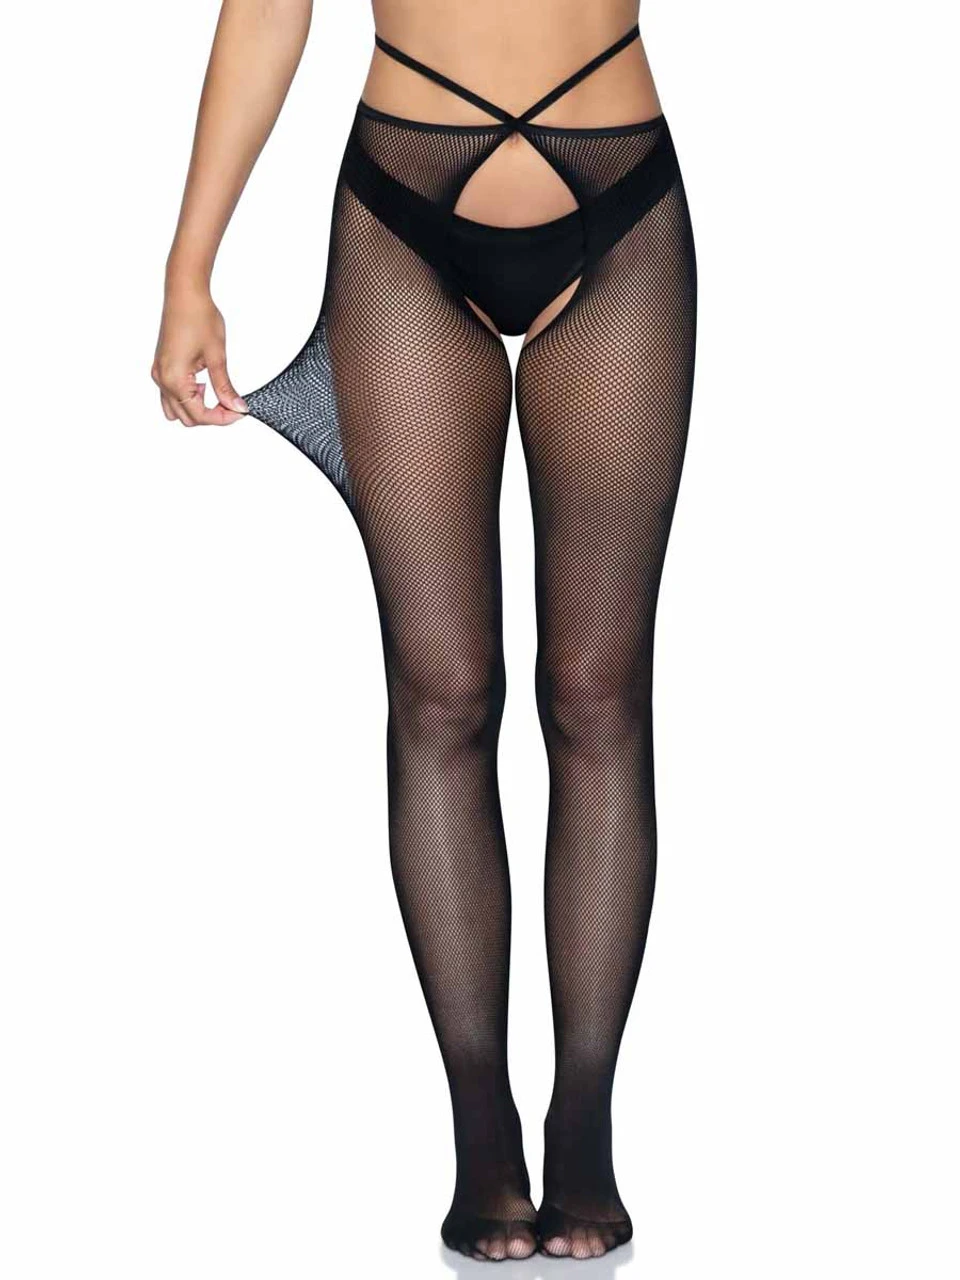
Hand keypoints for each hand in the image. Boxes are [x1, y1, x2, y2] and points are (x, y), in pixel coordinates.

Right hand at [152, 285, 247, 425]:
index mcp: (174, 379)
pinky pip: (171, 394)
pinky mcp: (161, 366)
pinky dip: (188, 397)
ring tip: (217, 394)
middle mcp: (162, 379)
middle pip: (187, 417)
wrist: (185, 292)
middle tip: (232, 404)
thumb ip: (225, 387)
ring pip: (176, 409)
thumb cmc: (198, 316)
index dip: (222, 418)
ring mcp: (159, 373)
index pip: (199, 415)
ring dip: (197, 408)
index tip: (239, 412)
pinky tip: (203, 384)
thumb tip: (236, 407)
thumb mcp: (217, 356)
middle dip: (211, 415)